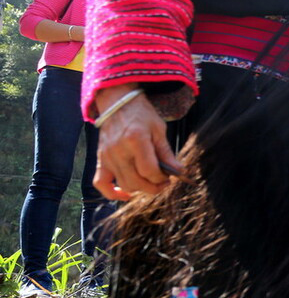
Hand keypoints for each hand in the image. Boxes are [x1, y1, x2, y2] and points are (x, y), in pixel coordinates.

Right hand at [93, 85, 180, 200]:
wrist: (117, 103)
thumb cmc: (141, 115)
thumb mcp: (159, 129)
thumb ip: (166, 152)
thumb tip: (179, 171)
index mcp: (136, 140)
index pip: (149, 170)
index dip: (161, 178)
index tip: (170, 177)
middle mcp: (118, 150)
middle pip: (136, 181)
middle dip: (153, 187)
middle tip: (163, 183)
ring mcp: (107, 156)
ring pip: (123, 184)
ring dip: (139, 189)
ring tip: (150, 182)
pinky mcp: (100, 160)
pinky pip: (100, 183)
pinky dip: (112, 193)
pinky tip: (125, 194)